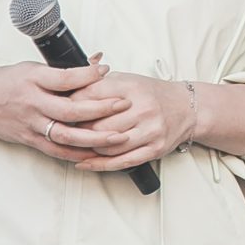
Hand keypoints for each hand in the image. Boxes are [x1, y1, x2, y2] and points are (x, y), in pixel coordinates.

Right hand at [0, 61, 121, 160]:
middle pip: (70, 110)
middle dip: (100, 109)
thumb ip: (63, 69)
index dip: (88, 75)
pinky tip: (96, 154)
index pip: (65, 78)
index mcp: (32, 79)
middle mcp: (32, 103)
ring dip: (94, 138)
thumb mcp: (32, 67)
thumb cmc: (6, 81)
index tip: (107, 71)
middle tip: (123, 104)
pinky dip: (77, 154)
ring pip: (66, 135)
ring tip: (118, 136)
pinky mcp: (29, 140)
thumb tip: (97, 61)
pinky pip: (56, 151)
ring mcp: (31, 124)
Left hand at [53, 72, 196, 172]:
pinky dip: (99, 164)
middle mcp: (143, 108)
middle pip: (97, 125)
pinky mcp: (154, 149)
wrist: (186, 107)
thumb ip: (98, 83)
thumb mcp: (127, 80)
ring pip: (107, 145)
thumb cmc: (152, 94)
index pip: (92, 96)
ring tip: (74, 146)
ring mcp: (150, 130)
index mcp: (132, 87)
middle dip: (77, 129)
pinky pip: (121, 161)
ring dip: (87, 148)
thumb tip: (66, 88)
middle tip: (63, 131)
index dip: (72, 105)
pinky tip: (85, 162)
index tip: (58, 109)